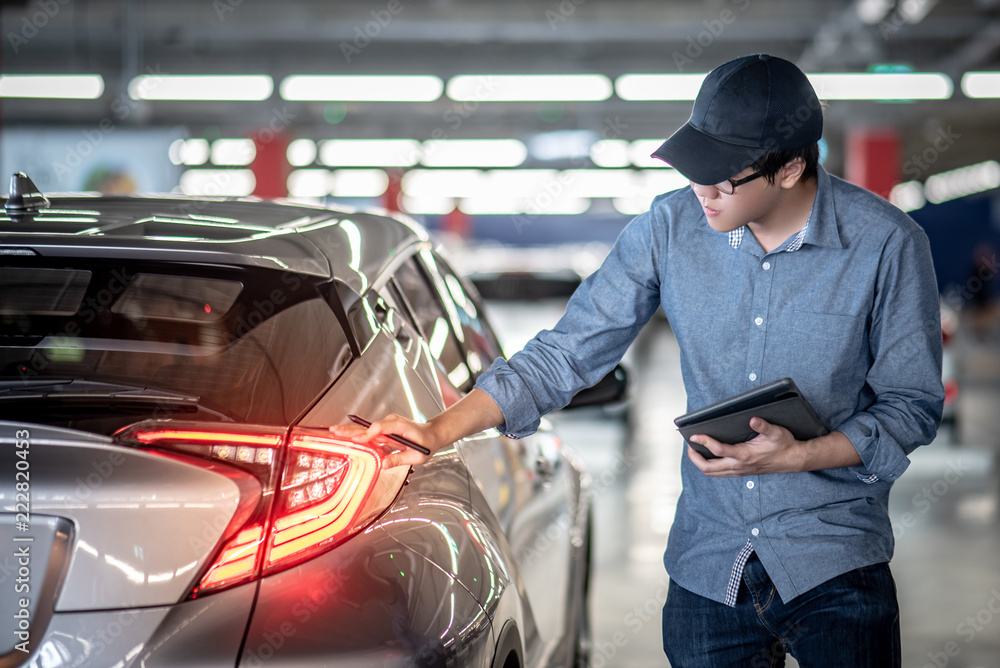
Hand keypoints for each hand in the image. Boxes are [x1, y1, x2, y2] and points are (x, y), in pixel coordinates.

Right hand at [329, 413, 437, 469]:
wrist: (432, 434)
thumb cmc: (426, 443)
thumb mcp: (417, 456)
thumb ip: (400, 459)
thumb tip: (384, 464)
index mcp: (401, 426)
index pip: (381, 427)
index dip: (369, 433)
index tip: (359, 439)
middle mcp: (392, 422)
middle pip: (369, 426)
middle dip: (352, 429)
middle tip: (335, 430)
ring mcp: (387, 424)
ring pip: (366, 428)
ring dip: (350, 430)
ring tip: (334, 431)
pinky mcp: (384, 429)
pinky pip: (368, 431)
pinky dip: (356, 433)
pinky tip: (342, 435)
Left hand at [686, 417, 803, 476]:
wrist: (793, 460)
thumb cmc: (784, 445)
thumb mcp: (776, 432)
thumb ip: (763, 426)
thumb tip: (753, 420)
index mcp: (745, 455)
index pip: (718, 450)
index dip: (704, 442)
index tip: (693, 436)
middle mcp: (739, 466)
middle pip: (708, 468)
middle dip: (694, 457)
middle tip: (689, 444)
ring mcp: (738, 471)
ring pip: (712, 473)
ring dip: (699, 463)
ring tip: (693, 450)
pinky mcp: (740, 472)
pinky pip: (719, 473)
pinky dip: (708, 466)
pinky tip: (707, 456)